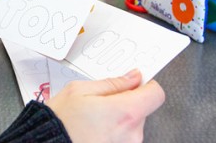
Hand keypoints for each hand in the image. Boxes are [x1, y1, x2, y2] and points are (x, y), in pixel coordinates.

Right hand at [46, 69, 164, 142]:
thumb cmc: (59, 122)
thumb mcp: (80, 90)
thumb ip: (111, 83)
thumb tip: (132, 77)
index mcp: (124, 112)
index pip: (156, 94)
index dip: (146, 85)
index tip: (135, 82)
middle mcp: (131, 134)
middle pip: (142, 109)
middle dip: (125, 102)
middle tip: (100, 102)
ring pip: (131, 125)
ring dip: (117, 119)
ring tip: (92, 120)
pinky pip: (122, 138)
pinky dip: (111, 133)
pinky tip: (92, 131)